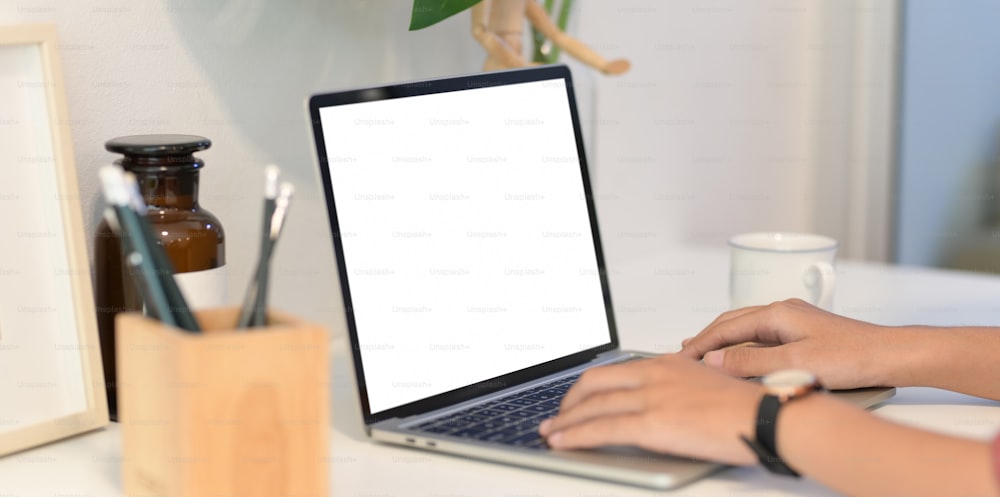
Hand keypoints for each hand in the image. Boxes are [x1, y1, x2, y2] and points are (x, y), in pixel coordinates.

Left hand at [539, 354, 759, 464]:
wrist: (767, 417)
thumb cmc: (746, 407)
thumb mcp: (706, 383)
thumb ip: (678, 387)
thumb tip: (661, 402)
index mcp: (666, 363)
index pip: (612, 370)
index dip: (586, 387)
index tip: (575, 399)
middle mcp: (654, 374)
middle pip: (594, 384)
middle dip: (569, 403)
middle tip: (557, 418)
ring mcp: (651, 397)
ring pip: (593, 407)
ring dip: (566, 422)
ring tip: (551, 434)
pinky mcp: (652, 422)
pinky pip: (603, 428)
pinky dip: (576, 436)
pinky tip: (564, 443)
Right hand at [679, 299, 890, 388]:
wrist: (889, 355)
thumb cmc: (852, 356)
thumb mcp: (793, 363)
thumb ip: (750, 363)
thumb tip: (715, 361)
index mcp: (777, 313)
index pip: (726, 327)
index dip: (701, 343)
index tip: (682, 356)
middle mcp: (783, 312)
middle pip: (734, 323)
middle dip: (708, 338)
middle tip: (686, 353)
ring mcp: (794, 321)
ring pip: (748, 330)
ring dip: (725, 342)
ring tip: (706, 354)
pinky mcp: (804, 333)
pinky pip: (762, 337)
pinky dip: (744, 347)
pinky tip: (741, 357)